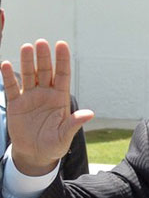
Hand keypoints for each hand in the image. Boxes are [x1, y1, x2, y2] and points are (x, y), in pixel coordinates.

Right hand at [0, 39, 93, 174]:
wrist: (35, 154)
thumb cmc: (55, 145)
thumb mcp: (65, 135)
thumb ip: (74, 123)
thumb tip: (90, 113)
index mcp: (60, 99)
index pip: (63, 75)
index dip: (62, 61)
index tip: (61, 44)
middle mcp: (46, 94)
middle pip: (45, 72)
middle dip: (44, 58)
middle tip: (42, 43)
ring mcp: (30, 97)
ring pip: (29, 75)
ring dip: (27, 62)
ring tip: (27, 47)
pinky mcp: (16, 104)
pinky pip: (12, 88)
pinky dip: (8, 77)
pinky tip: (6, 64)